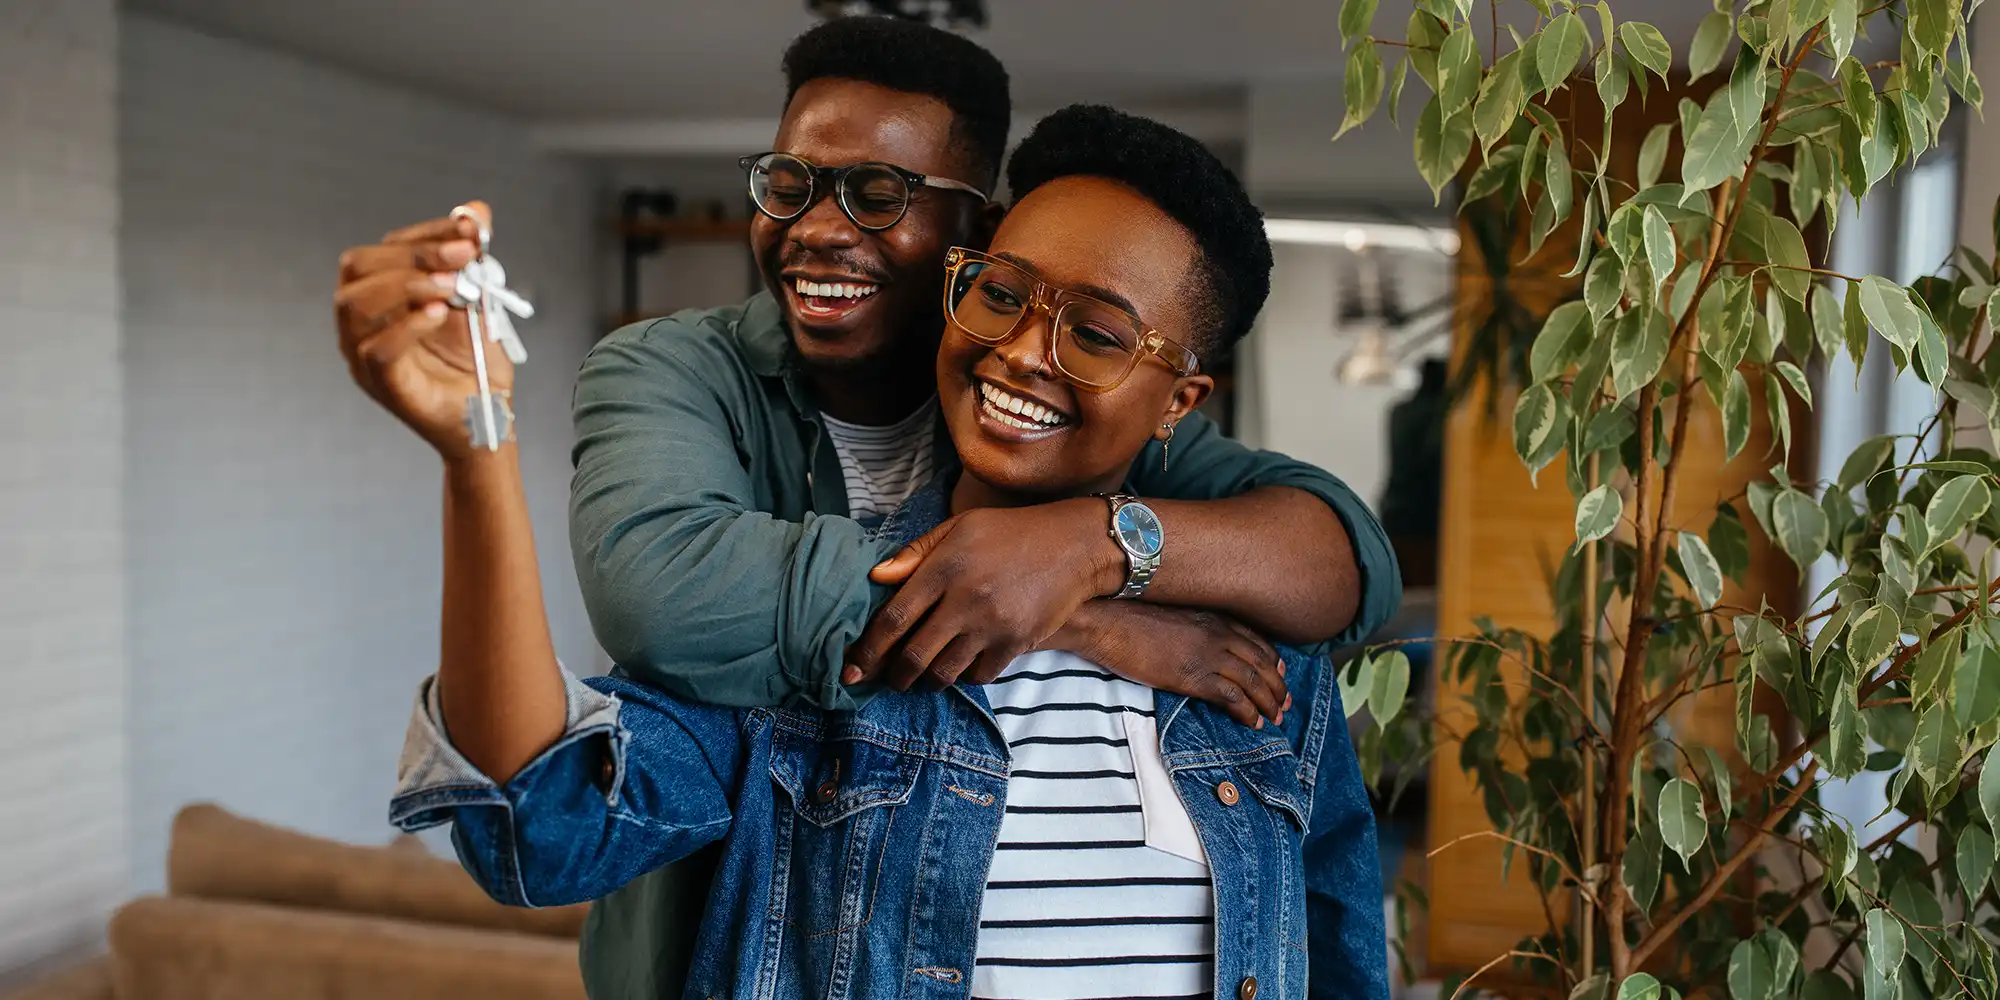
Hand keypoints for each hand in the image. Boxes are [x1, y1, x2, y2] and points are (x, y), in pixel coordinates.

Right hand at [333, 202, 509, 459]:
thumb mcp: (479, 300)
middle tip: (463, 256)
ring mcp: (363, 354)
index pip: (384, 248)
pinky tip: (438, 314)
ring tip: (451, 286)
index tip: (469, 228)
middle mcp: (360, 322)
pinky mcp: (382, 385)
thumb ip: (472, 258)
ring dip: (406, 285)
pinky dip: (406, 326)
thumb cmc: (475, 361)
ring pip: (355, 305)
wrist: (488, 416)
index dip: (426, 233)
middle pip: (358, 268)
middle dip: (414, 254)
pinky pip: (376, 351)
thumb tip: (477, 210)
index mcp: (378, 295)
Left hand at [845, 499, 1123, 690]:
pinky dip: (964, 676)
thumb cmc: (1011, 533)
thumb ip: (916, 553)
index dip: (867, 649)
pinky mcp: (1016, 643)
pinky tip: (960, 666)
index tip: (852, 667)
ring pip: (944, 672)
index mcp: (944, 568)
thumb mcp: (960, 527)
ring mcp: (992, 625)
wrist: (1075, 546)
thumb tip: (876, 577)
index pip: (893, 619)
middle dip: (893, 676)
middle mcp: (965, 599)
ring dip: (926, 680)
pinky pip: (979, 675)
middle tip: (886, 680)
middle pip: (913, 655)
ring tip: (921, 676)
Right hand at [1058, 602, 1288, 727]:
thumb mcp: (1173, 617)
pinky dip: (1247, 712)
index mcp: (1213, 618)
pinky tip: (1253, 723)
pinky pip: (1232, 697)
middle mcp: (1217, 634)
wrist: (1107, 622)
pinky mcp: (1193, 677)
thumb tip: (1199, 646)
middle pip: (1261, 663)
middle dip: (1277, 686)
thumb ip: (1195, 629)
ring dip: (1268, 702)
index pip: (1256, 641)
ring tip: (1275, 718)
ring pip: (1253, 681)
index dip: (1273, 661)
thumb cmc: (1130, 619)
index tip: (1280, 674)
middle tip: (1285, 704)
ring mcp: (1207, 655)